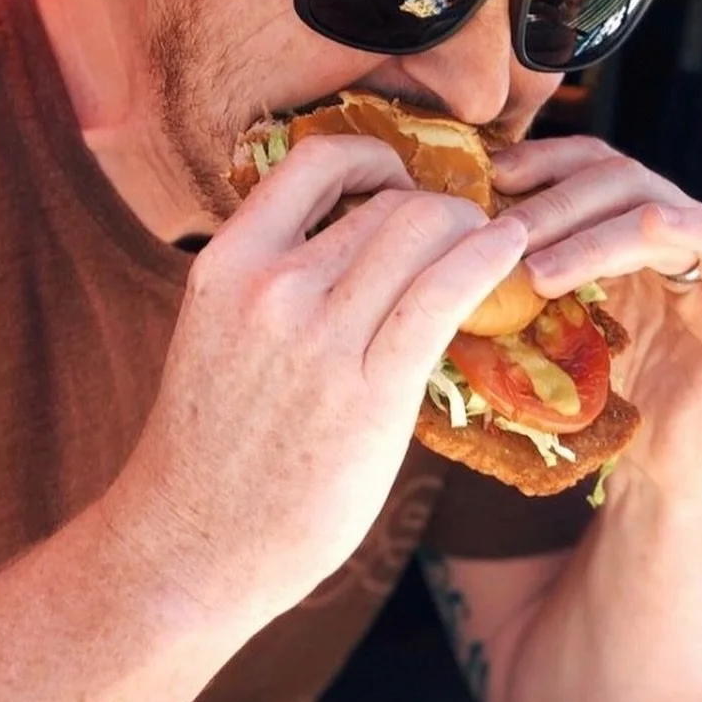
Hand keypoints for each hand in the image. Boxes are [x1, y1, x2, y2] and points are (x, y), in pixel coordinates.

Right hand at [111, 135, 528, 626]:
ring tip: (491, 247)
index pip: (314, 160)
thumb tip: (358, 247)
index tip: (397, 184)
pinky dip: (488, 258)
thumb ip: (277, 283)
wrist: (191, 544)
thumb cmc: (211, 445)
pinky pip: (445, 292)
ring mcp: (319, 338)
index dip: (372, 158)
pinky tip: (509, 252)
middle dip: (437, 207)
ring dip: (470, 230)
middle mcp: (271, 287)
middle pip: (388, 202)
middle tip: (460, 234)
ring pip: (423, 232)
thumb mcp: (219, 334)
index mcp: (227, 263)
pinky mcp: (370, 391)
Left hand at [494, 136, 701, 499]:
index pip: (588, 164)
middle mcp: (672, 232)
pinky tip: (651, 226)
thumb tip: (450, 245)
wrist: (660, 466)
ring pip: (654, 209)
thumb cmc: (599, 396)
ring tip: (537, 272)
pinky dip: (688, 227)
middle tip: (502, 235)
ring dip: (590, 234)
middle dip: (554, 202)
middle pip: (616, 177)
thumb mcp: (551, 324)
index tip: (491, 176)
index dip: (542, 160)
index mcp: (625, 228)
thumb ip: (523, 278)